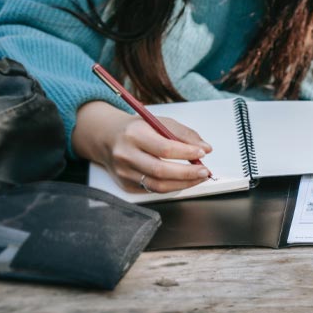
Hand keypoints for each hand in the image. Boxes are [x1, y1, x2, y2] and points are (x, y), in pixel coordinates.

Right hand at [73, 101, 212, 192]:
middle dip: (187, 173)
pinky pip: (153, 190)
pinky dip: (172, 186)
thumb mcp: (159, 122)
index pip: (164, 148)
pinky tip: (183, 180)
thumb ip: (183, 134)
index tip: (202, 153)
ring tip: (198, 177)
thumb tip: (205, 147)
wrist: (107, 138)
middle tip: (204, 171)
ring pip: (158, 185)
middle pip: (160, 171)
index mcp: (134, 134)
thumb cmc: (137, 129)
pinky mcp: (125, 184)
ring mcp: (124, 172)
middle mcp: (125, 155)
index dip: (186, 153)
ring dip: (183, 183)